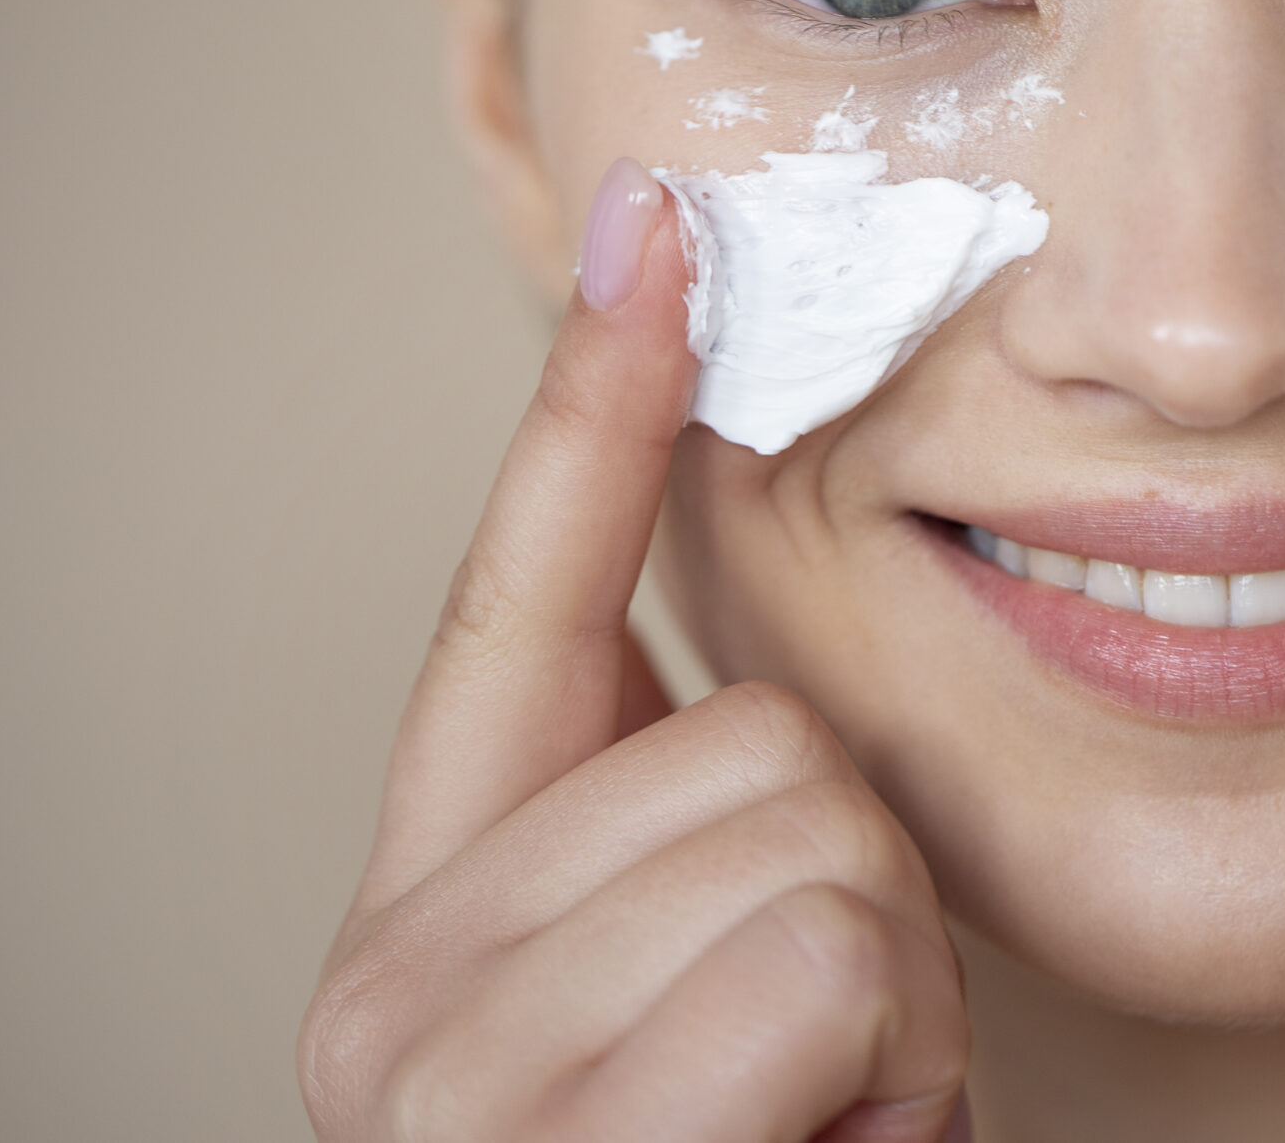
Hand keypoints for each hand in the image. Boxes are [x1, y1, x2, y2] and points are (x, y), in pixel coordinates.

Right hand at [299, 160, 966, 1142]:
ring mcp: (443, 1082)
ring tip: (822, 1138)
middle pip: (757, 740)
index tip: (658, 232)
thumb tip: (736, 646)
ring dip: (889, 1000)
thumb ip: (701, 832)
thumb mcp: (740, 1003)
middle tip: (821, 1084)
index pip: (516, 610)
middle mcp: (392, 989)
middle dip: (861, 904)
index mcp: (444, 922)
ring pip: (808, 834)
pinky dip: (891, 1071)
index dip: (593, 413)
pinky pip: (816, 959)